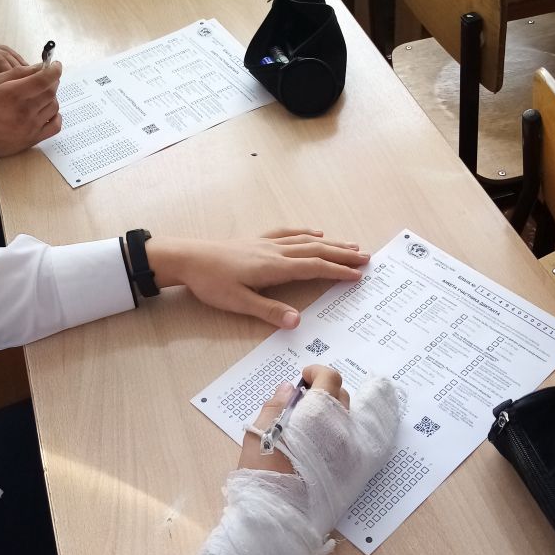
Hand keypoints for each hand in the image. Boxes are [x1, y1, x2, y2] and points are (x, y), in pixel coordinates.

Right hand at [0, 63, 62, 159]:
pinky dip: (55, 116)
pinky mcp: (32, 139)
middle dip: (52, 81)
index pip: (43, 79)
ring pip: (54, 106)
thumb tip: (39, 67)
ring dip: (52, 97)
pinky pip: (55, 125)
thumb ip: (16, 74)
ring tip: (41, 95)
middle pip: (51, 92)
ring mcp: (30, 127)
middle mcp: (24, 111)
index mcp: (12, 94)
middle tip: (46, 78)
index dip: (54, 70)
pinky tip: (46, 111)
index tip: (55, 65)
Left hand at [147, 229, 369, 328]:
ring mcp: (266, 243)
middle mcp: (276, 252)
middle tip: (367, 257)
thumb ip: (269, 311)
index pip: (315, 268)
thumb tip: (297, 321)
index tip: (359, 275)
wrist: (187, 258)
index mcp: (275, 267)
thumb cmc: (212, 283)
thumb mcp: (239, 302)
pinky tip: (314, 233)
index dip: (338, 271)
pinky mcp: (256, 240)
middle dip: (343, 254)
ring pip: (306, 240)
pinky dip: (305, 233)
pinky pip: (287, 233)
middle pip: (317, 250)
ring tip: (350, 245)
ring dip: (330, 243)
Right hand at [237, 364, 349, 475]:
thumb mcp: (260, 432)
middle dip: (324, 391)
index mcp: (319, 413)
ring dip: (332, 413)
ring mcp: (351, 450)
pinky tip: (320, 445)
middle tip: (303, 402)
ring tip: (310, 425)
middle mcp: (342, 428)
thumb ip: (276, 405)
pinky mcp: (354, 470)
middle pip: (342, 395)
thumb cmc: (264, 472)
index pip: (329, 378)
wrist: (279, 516)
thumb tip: (289, 389)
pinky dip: (339, 435)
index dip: (316, 372)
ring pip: (348, 419)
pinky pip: (352, 442)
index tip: (303, 378)